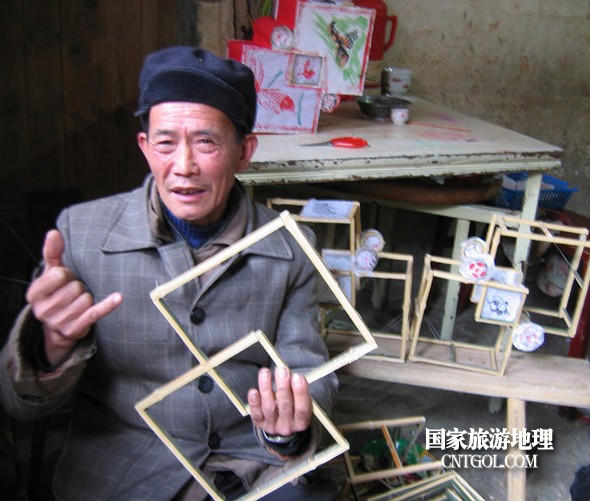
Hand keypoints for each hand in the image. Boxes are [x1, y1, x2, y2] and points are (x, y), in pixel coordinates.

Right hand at [26, 229, 122, 364]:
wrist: (57, 324)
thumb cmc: (56, 291)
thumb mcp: (51, 272)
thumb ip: (53, 252)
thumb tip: (54, 233)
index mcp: (34, 294)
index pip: (59, 276)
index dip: (66, 274)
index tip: (64, 278)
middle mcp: (43, 310)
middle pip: (75, 288)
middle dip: (78, 287)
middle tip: (72, 292)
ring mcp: (59, 322)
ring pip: (85, 300)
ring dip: (87, 297)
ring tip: (78, 301)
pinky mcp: (75, 329)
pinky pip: (95, 313)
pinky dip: (108, 305)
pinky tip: (118, 298)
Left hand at [247, 367, 311, 436]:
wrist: (282, 426)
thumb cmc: (292, 408)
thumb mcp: (301, 401)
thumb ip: (296, 388)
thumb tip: (288, 372)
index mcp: (301, 420)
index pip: (302, 407)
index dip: (300, 392)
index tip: (297, 376)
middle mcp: (287, 424)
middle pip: (285, 405)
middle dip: (283, 386)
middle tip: (281, 370)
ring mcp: (273, 425)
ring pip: (269, 407)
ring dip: (266, 388)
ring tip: (265, 373)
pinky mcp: (260, 423)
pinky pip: (256, 414)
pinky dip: (254, 402)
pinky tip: (253, 391)